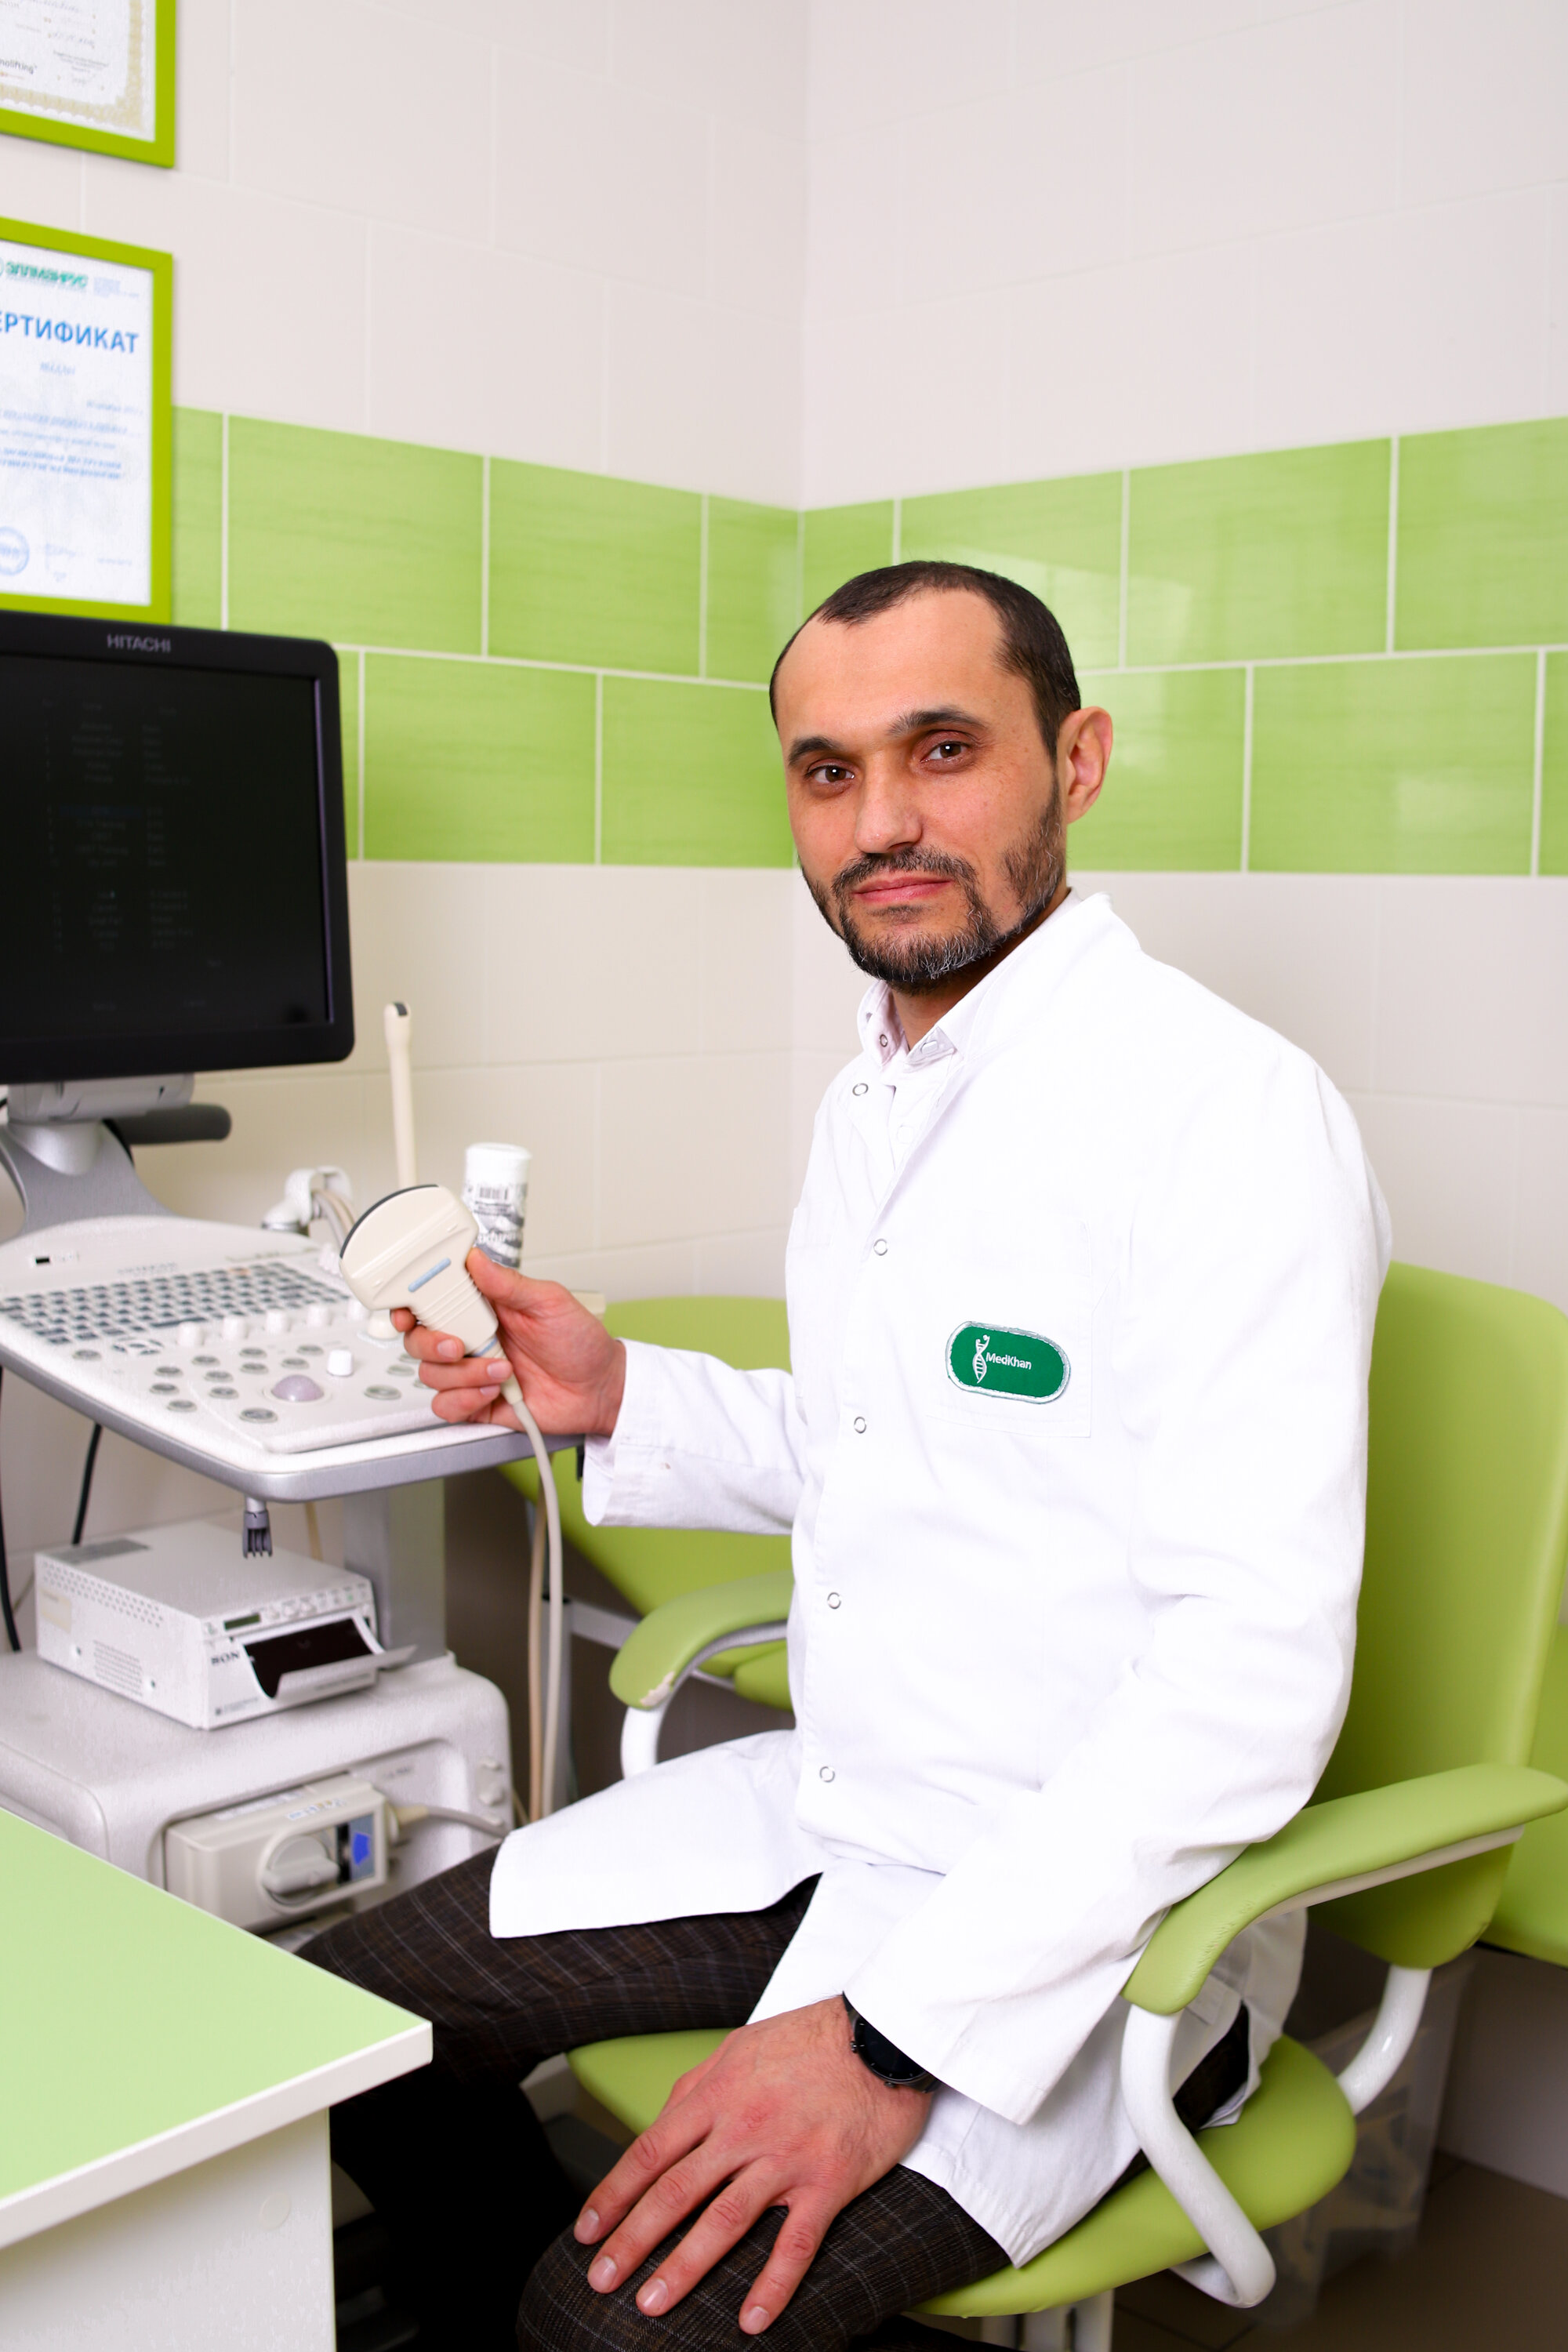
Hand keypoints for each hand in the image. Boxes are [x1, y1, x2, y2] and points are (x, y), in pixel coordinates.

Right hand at [396, 1248, 625, 1436]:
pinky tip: (492, 1392)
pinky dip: (464, 1400)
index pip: (432, 1300)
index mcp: (483, 1307)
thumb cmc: (580, 1342)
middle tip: (459, 1345)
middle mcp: (471, 1338)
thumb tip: (476, 1259)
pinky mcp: (476, 1402)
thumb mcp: (550, 1302)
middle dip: (431, 1344)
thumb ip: (509, 1284)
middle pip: (418, 1340)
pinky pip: (445, 1406)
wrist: (599, 1389)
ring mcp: (471, 1371)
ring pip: (430, 1374)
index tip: (408, 1309)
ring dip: (464, 1375)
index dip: (410, 1304)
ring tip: (502, 1371)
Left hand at [573, 1998, 932, 2332]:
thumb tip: (663, 2121)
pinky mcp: (828, 2182)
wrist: (881, 2034)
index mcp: (717, 2095)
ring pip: (723, 2223)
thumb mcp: (739, 2047)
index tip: (587, 2231)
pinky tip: (750, 2320)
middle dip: (631, 2241)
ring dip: (683, 2268)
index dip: (613, 2195)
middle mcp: (743, 2129)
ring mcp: (786, 2159)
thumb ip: (698, 2086)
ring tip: (651, 2303)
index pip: (650, 2152)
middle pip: (675, 2193)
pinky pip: (795, 2244)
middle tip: (601, 2280)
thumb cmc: (809, 2039)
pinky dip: (773, 2286)